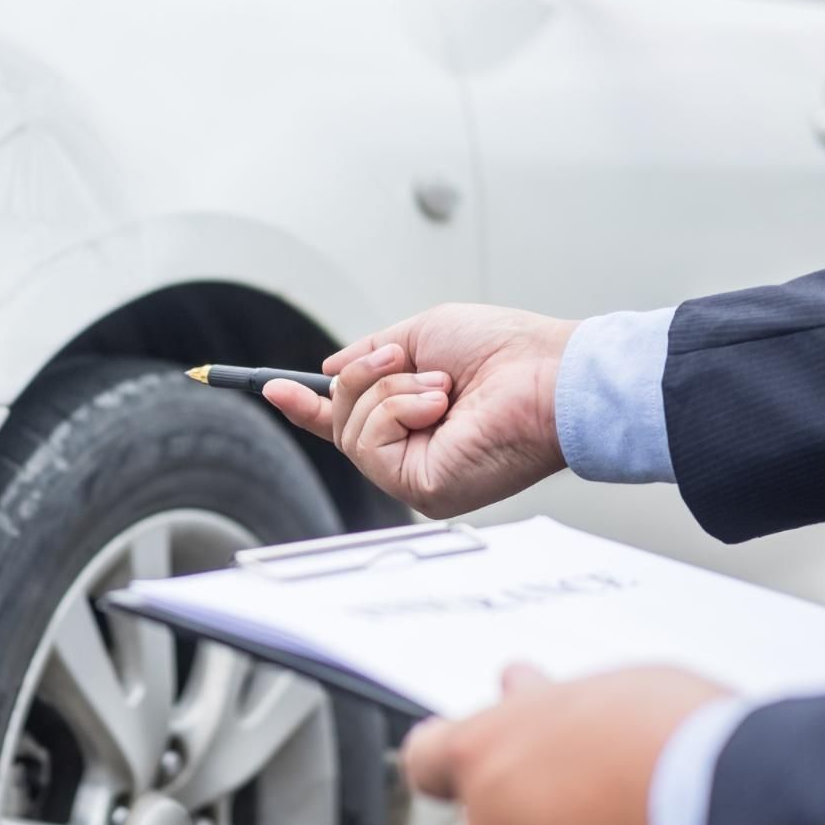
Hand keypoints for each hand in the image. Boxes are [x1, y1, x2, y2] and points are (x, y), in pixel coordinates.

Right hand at [263, 305, 577, 517]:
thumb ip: (373, 354)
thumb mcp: (423, 334)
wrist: (550, 375)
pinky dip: (397, 409)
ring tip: (441, 387)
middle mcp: (415, 454)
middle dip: (365, 379)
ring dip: (389, 390)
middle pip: (341, 420)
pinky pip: (369, 444)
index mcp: (418, 421)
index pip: (352, 422)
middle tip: (406, 362)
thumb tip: (327, 372)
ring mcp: (417, 476)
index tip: (274, 387)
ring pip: (351, 430)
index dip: (309, 406)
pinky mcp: (421, 490)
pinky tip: (439, 406)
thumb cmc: (507, 352)